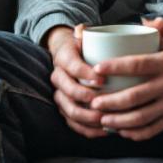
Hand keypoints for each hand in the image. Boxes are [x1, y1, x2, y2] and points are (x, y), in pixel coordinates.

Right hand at [45, 24, 109, 138]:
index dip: (85, 74)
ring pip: (68, 110)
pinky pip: (73, 122)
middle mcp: (58, 77)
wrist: (69, 55)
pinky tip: (103, 132)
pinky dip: (87, 129)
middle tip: (103, 103)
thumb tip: (82, 30)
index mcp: (63, 58)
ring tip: (104, 120)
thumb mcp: (82, 35)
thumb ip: (83, 30)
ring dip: (86, 117)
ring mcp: (61, 94)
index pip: (72, 66)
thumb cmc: (82, 46)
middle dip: (85, 98)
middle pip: (68, 91)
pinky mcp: (66, 108)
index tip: (102, 79)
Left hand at [88, 17, 162, 140]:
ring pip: (142, 117)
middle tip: (93, 102)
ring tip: (102, 120)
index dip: (116, 67)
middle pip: (135, 97)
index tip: (97, 69)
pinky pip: (154, 129)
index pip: (138, 65)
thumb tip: (142, 20)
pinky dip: (136, 133)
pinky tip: (123, 131)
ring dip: (119, 121)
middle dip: (111, 102)